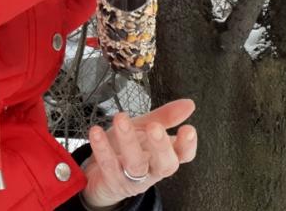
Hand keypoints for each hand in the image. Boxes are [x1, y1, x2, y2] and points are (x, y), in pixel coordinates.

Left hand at [79, 100, 196, 209]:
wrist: (99, 175)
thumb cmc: (125, 149)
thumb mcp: (145, 129)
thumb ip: (166, 117)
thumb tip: (189, 104)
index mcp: (163, 156)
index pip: (183, 155)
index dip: (188, 145)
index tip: (188, 129)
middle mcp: (151, 169)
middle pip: (164, 165)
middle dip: (161, 146)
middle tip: (155, 127)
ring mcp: (133, 178)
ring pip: (135, 164)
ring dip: (128, 141)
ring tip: (122, 120)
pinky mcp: (112, 181)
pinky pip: (108, 165)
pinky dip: (102, 148)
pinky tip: (97, 133)